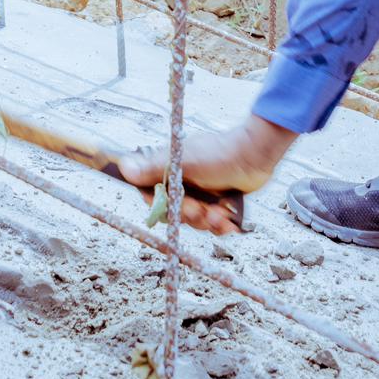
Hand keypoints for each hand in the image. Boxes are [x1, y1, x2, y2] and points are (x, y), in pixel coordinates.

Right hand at [116, 114, 297, 234]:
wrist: (256, 155)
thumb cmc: (219, 153)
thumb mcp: (184, 161)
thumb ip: (154, 167)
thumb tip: (123, 167)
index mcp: (172, 170)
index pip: (154, 195)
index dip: (161, 206)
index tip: (170, 207)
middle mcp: (185, 182)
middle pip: (175, 212)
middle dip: (189, 215)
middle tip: (202, 210)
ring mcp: (203, 194)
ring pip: (195, 221)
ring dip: (206, 221)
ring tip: (218, 214)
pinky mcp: (219, 204)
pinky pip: (212, 225)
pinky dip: (219, 225)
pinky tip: (227, 220)